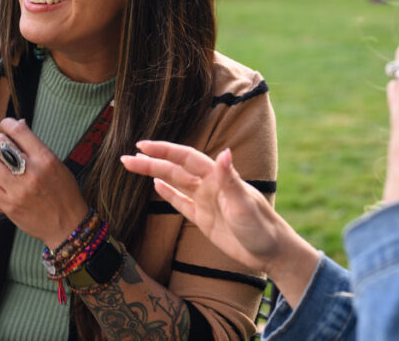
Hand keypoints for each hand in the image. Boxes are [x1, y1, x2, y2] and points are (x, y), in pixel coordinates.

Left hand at [0, 118, 88, 247]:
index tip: (5, 126)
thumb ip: (36, 147)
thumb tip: (18, 125)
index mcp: (46, 159)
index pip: (18, 131)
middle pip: (0, 144)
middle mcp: (31, 172)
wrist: (68, 226)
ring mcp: (18, 190)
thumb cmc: (64, 193)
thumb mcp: (57, 165)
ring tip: (0, 166)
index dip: (6, 123)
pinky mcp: (8, 205)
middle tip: (3, 149)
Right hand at [121, 141, 317, 304]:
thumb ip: (231, 180)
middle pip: (174, 168)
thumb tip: (224, 152)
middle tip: (125, 157)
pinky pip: (181, 202)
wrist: (272, 253)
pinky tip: (156, 186)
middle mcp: (209, 185)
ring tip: (132, 165)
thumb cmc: (262, 228)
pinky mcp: (204, 219)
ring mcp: (206, 201)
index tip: (142, 145)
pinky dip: (167, 193)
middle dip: (150, 161)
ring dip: (154, 173)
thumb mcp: (245, 205)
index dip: (164, 150)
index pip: (185, 158)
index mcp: (217, 178)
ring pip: (174, 182)